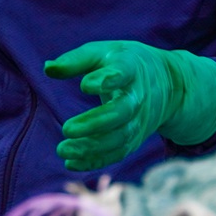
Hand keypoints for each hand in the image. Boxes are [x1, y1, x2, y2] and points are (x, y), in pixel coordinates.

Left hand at [42, 41, 215, 170]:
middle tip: (67, 129)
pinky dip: (96, 160)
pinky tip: (71, 163)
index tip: (85, 85)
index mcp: (130, 68)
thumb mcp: (103, 53)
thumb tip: (48, 68)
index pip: (122, 73)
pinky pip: (117, 153)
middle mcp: (138, 97)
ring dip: (91, 147)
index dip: (106, 80)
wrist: (167, 83)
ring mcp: (139, 121)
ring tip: (63, 149)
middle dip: (95, 123)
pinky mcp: (135, 139)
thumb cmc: (124, 63)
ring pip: (119, 138)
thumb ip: (76, 60)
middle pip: (121, 113)